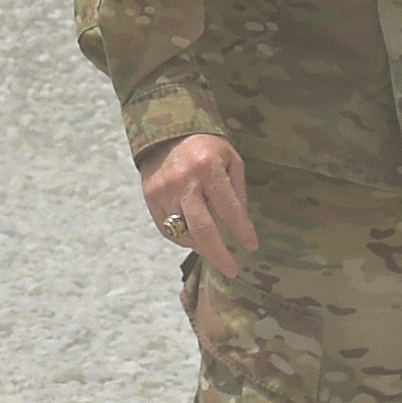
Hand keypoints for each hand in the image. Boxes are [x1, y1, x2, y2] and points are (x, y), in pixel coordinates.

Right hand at [142, 132, 256, 275]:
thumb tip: (242, 226)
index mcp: (208, 168)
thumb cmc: (206, 147)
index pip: (229, 208)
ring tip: (214, 251)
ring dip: (201, 246)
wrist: (165, 131)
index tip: (251, 247)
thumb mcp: (231, 161)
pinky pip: (167, 228)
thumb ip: (237, 192)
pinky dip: (183, 237)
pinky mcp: (150, 197)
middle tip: (233, 270)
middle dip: (219, 254)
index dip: (242, 231)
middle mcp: (184, 181)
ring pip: (183, 232)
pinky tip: (195, 238)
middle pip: (202, 228)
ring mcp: (164, 191)